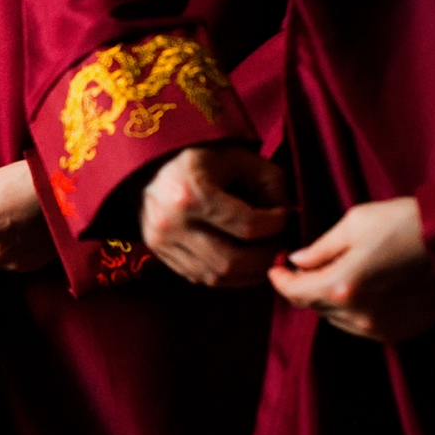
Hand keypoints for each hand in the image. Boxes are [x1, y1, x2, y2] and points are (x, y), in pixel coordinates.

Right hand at [140, 144, 289, 286]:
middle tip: (281, 244)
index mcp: (191, 193)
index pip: (248, 227)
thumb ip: (270, 183)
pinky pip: (201, 278)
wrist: (148, 164)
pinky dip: (228, 276)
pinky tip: (243, 262)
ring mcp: (161, 243)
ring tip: (264, 255)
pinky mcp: (158, 254)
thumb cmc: (199, 156)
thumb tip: (286, 217)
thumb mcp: (238, 156)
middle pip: (233, 261)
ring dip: (249, 272)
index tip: (284, 216)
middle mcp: (172, 224)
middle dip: (266, 256)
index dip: (277, 226)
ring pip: (217, 277)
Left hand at [268, 197, 434, 341]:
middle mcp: (358, 314)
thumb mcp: (357, 222)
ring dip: (328, 300)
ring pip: (336, 319)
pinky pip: (360, 327)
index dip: (280, 280)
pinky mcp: (400, 333)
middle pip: (314, 307)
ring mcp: (380, 328)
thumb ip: (321, 247)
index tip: (276, 268)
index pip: (295, 293)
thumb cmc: (410, 223)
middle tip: (306, 266)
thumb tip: (297, 261)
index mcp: (342, 285)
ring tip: (336, 274)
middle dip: (305, 286)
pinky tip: (361, 289)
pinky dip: (351, 310)